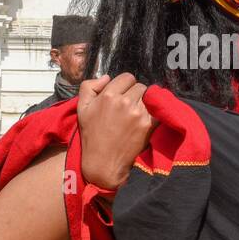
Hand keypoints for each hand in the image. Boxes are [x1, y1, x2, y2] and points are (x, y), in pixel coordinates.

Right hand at [77, 73, 155, 191]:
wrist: (103, 162)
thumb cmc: (92, 135)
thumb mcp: (82, 108)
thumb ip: (89, 86)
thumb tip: (107, 77)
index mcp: (108, 95)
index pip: (128, 77)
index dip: (125, 85)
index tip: (123, 95)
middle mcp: (124, 101)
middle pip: (140, 86)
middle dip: (136, 94)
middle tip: (129, 107)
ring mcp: (138, 113)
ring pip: (149, 97)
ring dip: (145, 103)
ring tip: (136, 115)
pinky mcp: (148, 125)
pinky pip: (157, 110)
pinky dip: (154, 114)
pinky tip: (144, 121)